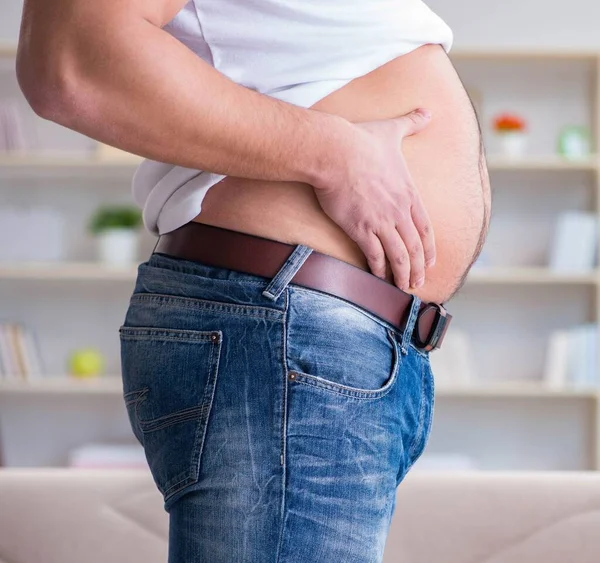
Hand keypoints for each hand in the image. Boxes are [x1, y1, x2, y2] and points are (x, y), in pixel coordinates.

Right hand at [312, 108, 434, 290]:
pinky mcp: (360, 229)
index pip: (425, 227)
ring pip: (399, 256)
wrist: (335, 152)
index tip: (431, 261)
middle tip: (419, 283)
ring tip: (404, 288)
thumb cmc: (361, 141)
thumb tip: (427, 110)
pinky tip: (379, 279)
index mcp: (408, 193)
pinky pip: (375, 256)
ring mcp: (381, 221)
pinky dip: (379, 270)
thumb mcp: (392, 130)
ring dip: (403, 275)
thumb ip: (412, 123)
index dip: (429, 248)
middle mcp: (399, 211)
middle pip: (415, 247)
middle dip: (419, 268)